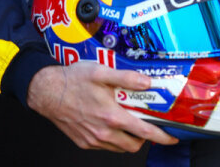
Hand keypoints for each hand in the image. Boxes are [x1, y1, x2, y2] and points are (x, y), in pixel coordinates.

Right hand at [27, 62, 178, 151]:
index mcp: (111, 116)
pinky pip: (106, 146)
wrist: (46, 92)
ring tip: (130, 121)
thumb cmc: (73, 80)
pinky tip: (112, 123)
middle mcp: (103, 132)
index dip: (162, 136)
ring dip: (129, 138)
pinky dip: (114, 139)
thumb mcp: (102, 72)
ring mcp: (92, 140)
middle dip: (145, 137)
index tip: (173, 138)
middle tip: (147, 123)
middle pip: (134, 145)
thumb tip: (148, 82)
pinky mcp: (84, 142)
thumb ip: (127, 78)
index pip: (144, 132)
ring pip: (120, 147)